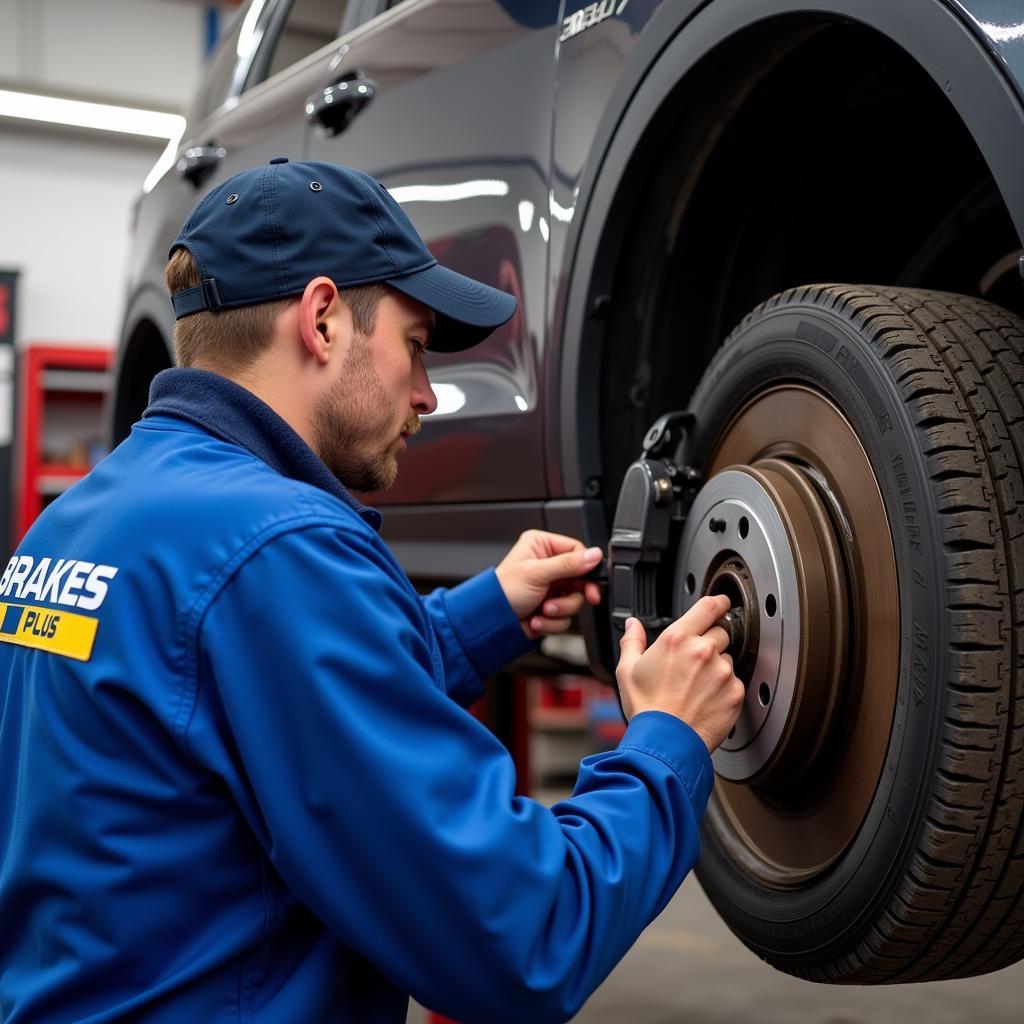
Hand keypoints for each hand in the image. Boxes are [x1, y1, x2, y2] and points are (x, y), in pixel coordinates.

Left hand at [495, 530, 603, 639]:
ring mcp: (551, 587)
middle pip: (581, 578)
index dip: (586, 568)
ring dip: (560, 609)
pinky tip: (537, 618)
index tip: (591, 582)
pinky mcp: (552, 606)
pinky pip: (567, 616)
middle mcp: (548, 564)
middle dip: (570, 595)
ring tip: (543, 609)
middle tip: (567, 600)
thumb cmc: (502, 592)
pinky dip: (553, 621)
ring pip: (576, 599)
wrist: (492, 622)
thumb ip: (568, 564)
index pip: (578, 551)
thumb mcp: (537, 573)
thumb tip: (595, 555)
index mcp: (542, 546)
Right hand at [615, 595, 744, 752]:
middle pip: (721, 632)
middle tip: (694, 663)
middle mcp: (703, 651)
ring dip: (717, 666)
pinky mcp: (734, 692)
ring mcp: (722, 672)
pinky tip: (705, 699)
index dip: (718, 602)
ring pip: (727, 658)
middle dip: (710, 642)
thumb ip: (632, 641)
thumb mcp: (627, 670)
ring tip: (696, 686)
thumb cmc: (646, 709)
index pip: (709, 607)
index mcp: (677, 639)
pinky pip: (734, 681)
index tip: (721, 603)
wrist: (665, 743)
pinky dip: (724, 688)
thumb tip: (632, 625)